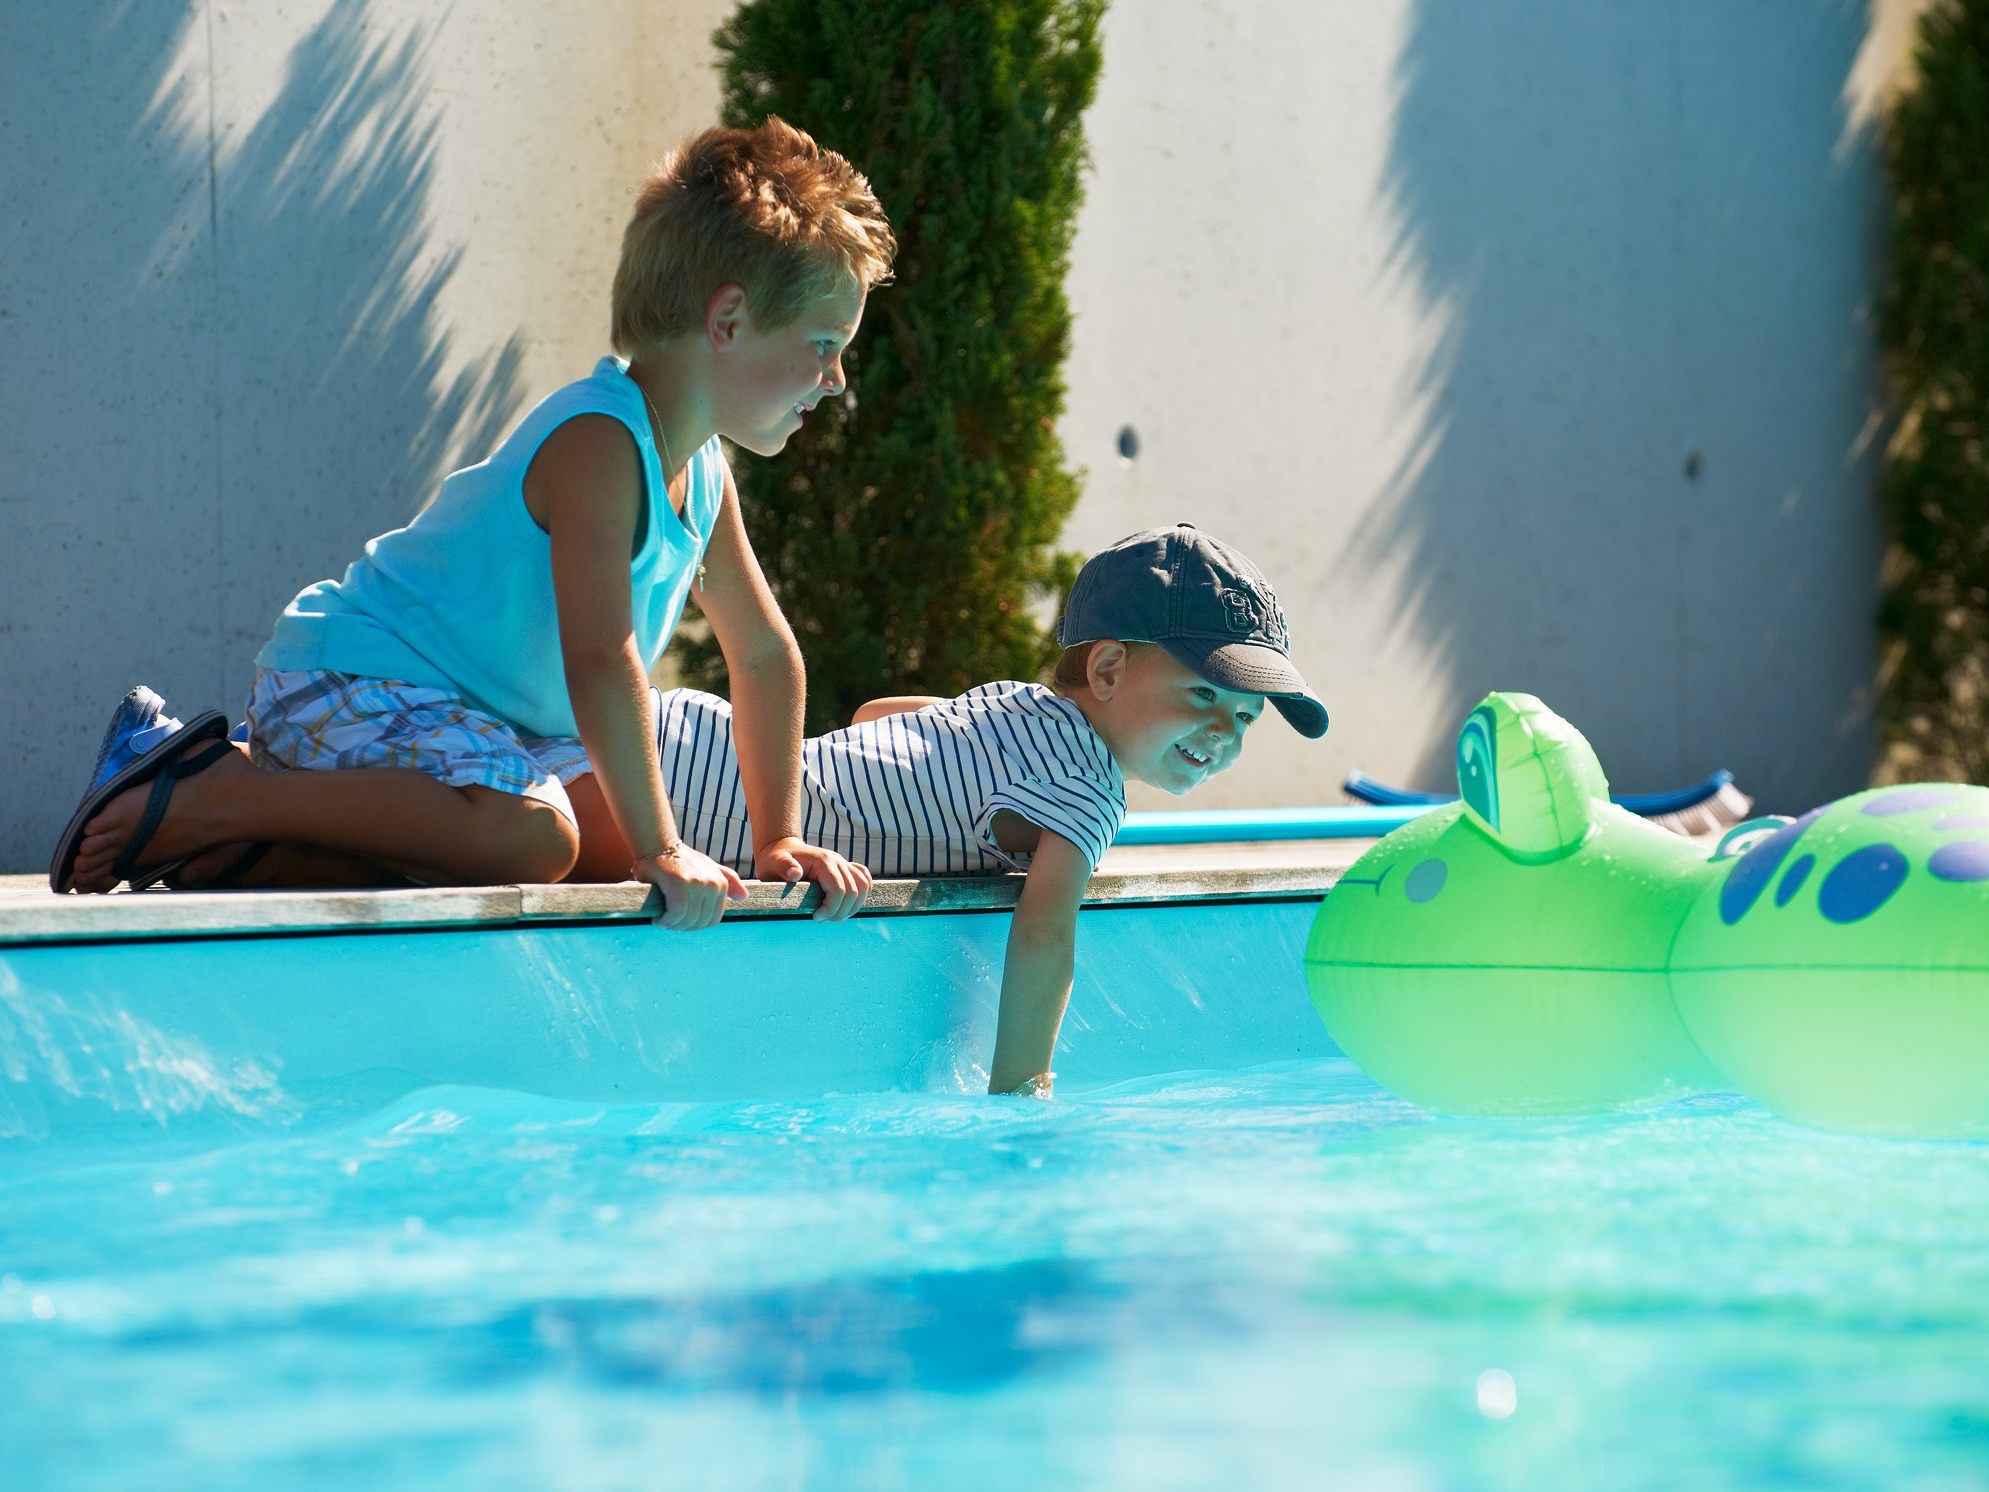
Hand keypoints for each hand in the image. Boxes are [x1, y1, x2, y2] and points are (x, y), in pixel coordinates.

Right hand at [640, 844, 747, 930]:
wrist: (658, 844)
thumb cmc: (681, 859)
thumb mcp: (708, 867)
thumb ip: (727, 880)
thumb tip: (744, 897)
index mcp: (721, 884)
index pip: (712, 920)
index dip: (695, 925)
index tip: (680, 921)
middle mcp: (712, 884)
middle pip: (700, 922)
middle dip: (683, 927)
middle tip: (668, 922)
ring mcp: (697, 883)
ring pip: (688, 920)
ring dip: (673, 925)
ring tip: (663, 920)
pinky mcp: (679, 884)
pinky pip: (676, 913)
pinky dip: (667, 920)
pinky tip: (659, 919)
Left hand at [755, 836, 872, 920]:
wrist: (782, 849)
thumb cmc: (775, 860)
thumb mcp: (774, 862)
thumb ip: (784, 866)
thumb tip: (795, 873)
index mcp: (823, 861)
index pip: (839, 889)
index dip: (831, 908)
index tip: (816, 917)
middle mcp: (838, 861)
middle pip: (853, 892)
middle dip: (840, 912)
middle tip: (822, 920)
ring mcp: (843, 864)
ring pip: (863, 887)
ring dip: (852, 906)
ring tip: (834, 916)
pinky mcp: (845, 869)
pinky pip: (864, 880)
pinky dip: (861, 894)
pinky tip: (848, 905)